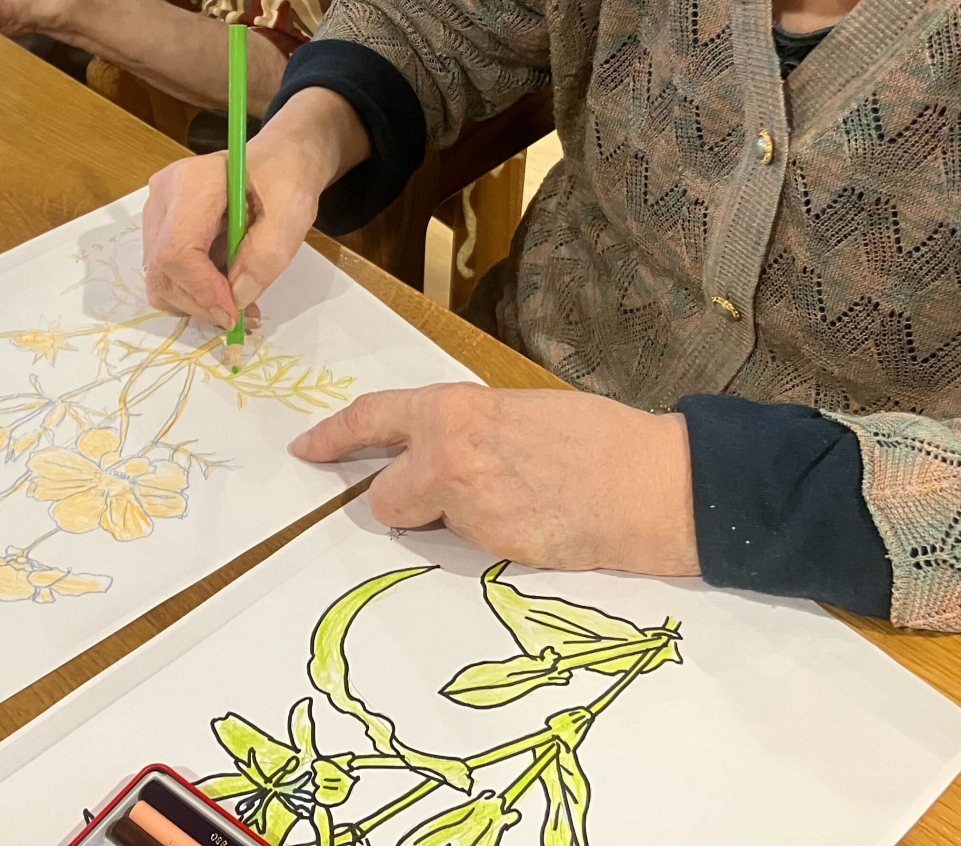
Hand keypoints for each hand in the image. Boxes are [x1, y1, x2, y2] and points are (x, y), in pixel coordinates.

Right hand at [143, 85, 369, 326]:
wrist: (278, 161)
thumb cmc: (286, 179)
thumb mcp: (291, 214)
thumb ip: (265, 256)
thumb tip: (237, 298)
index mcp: (192, 182)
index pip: (176, 250)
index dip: (202, 290)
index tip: (236, 313)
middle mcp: (163, 196)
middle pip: (162, 269)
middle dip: (201, 302)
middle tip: (242, 315)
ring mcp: (157, 213)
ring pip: (160, 278)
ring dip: (197, 302)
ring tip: (238, 301)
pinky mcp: (160, 230)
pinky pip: (166, 275)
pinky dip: (193, 293)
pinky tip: (224, 289)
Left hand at [292, 385, 701, 575]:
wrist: (653, 482)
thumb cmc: (597, 435)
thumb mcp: (517, 411)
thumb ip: (467, 428)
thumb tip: (442, 448)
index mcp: (452, 410)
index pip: (370, 419)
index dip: (332, 437)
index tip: (306, 449)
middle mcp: (446, 456)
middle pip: (384, 498)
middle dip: (408, 501)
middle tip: (451, 494)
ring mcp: (467, 508)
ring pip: (431, 527)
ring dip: (454, 523)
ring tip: (516, 502)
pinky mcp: (493, 551)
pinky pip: (471, 550)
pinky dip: (492, 540)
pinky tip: (534, 522)